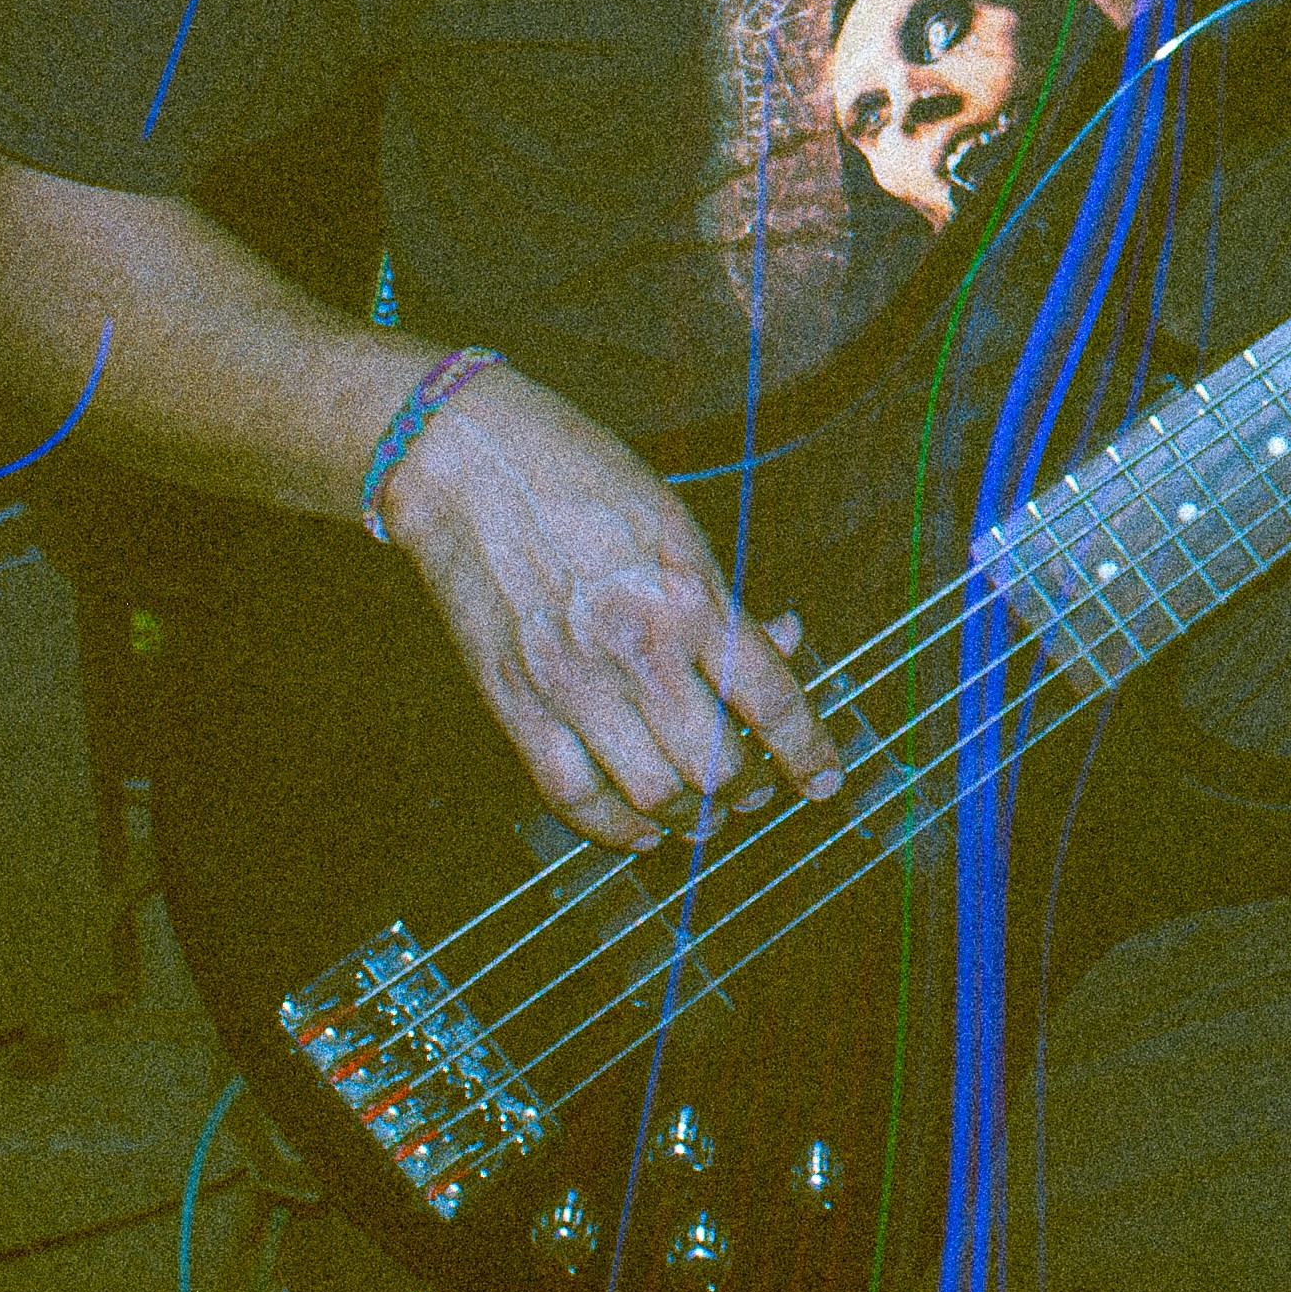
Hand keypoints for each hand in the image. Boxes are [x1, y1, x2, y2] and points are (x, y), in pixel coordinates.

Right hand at [374, 360, 839, 850]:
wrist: (466, 463)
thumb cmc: (578, 476)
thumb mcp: (676, 525)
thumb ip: (724, 599)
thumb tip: (780, 642)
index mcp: (689, 596)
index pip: (772, 697)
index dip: (808, 752)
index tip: (824, 782)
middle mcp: (637, 648)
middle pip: (717, 764)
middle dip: (746, 790)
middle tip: (750, 788)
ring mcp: (573, 681)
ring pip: (653, 794)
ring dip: (690, 815)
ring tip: (702, 812)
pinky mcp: (515, 703)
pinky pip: (573, 796)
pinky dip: (615, 829)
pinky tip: (640, 828)